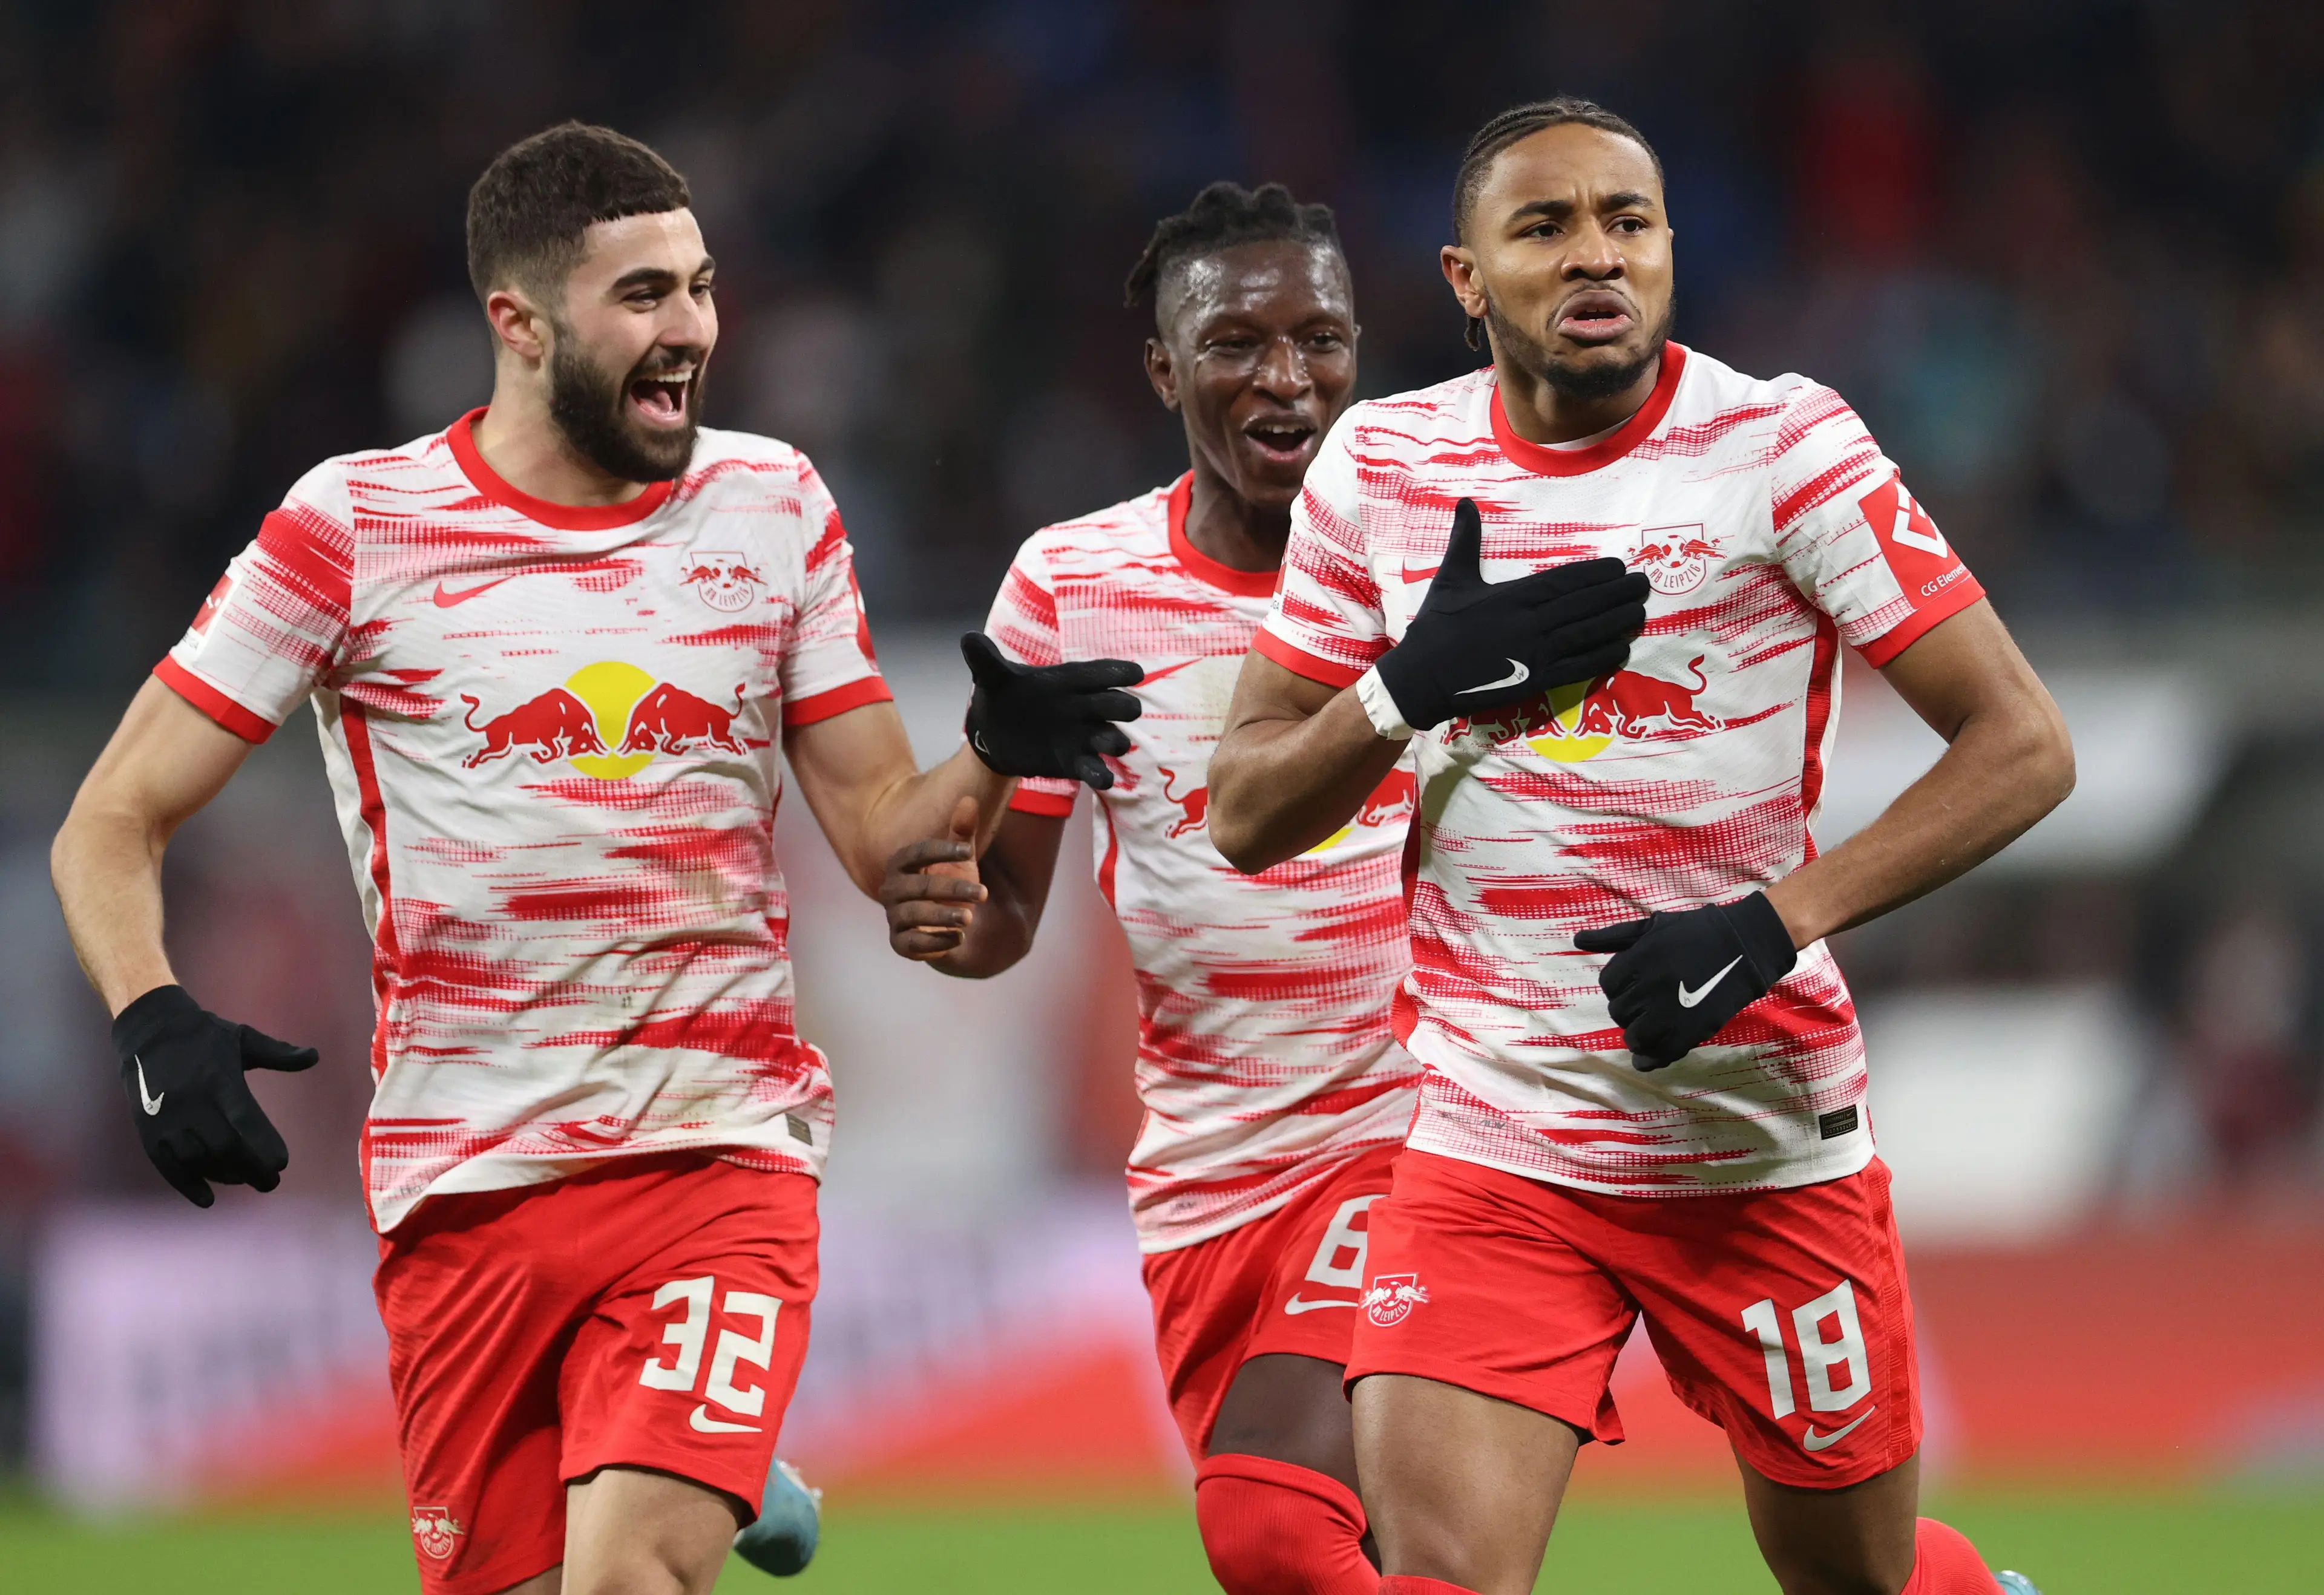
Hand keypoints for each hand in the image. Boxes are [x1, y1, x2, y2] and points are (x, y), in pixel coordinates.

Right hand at [111, 985, 317, 1206]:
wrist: (148, 1030)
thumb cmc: (204, 1036)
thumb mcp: (243, 1038)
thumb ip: (279, 1053)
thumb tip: (315, 1057)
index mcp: (219, 1080)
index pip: (245, 1120)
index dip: (264, 1144)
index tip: (281, 1164)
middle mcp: (192, 1102)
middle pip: (224, 1148)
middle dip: (251, 1170)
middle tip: (270, 1182)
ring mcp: (166, 1119)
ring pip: (198, 1160)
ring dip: (224, 1177)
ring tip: (244, 1180)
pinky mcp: (148, 1130)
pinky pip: (167, 1166)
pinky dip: (187, 1185)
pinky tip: (207, 1200)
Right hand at [881, 796, 988, 960]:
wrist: (947, 922)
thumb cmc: (951, 882)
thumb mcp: (961, 859)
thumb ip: (962, 833)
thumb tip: (969, 800)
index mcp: (901, 863)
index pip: (917, 852)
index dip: (942, 850)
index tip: (968, 851)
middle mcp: (892, 889)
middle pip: (919, 886)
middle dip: (952, 889)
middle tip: (983, 893)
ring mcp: (894, 917)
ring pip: (914, 915)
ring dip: (943, 916)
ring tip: (970, 918)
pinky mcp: (900, 943)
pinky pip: (912, 944)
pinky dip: (935, 943)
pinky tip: (959, 938)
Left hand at [961, 633, 1143, 787]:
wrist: (994, 731)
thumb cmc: (1003, 695)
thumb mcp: (992, 677)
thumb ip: (986, 660)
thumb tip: (968, 639)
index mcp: (1068, 680)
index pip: (1098, 673)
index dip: (1117, 672)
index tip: (1136, 673)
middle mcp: (1083, 706)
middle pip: (1115, 703)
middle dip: (1123, 706)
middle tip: (1128, 709)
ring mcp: (1082, 735)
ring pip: (1112, 737)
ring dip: (1115, 740)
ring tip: (1111, 744)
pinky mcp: (1075, 762)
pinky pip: (1095, 768)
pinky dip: (1100, 774)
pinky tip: (1103, 779)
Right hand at [1374, 498, 1649, 730]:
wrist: (1421, 678)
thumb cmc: (1436, 627)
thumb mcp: (1451, 578)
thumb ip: (1465, 540)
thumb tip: (1464, 503)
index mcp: (1513, 596)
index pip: (1566, 581)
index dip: (1597, 574)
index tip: (1619, 566)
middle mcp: (1530, 622)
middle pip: (1585, 605)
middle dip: (1618, 593)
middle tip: (1644, 584)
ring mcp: (1535, 653)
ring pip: (1588, 633)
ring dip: (1618, 622)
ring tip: (1641, 610)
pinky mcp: (1535, 680)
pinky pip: (1578, 668)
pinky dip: (1602, 658)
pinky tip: (1622, 648)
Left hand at [1575, 894, 1798, 1069]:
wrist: (1743, 945)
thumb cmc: (1694, 931)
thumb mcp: (1651, 926)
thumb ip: (1612, 936)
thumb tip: (1577, 941)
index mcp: (1640, 958)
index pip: (1609, 984)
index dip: (1617, 987)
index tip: (1630, 986)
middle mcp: (1651, 985)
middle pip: (1619, 1011)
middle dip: (1627, 1010)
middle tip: (1642, 1006)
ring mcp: (1672, 1010)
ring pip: (1635, 1036)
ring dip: (1637, 1035)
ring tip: (1648, 1028)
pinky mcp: (1693, 1030)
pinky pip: (1661, 1054)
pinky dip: (1650, 1060)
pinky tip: (1646, 1059)